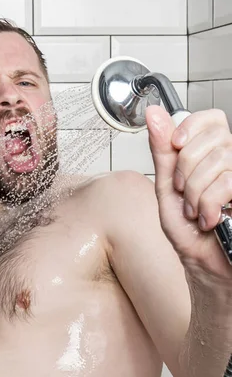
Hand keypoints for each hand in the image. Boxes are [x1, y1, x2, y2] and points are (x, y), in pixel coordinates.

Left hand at [146, 105, 231, 280]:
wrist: (202, 262)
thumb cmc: (187, 229)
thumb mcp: (166, 186)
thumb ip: (162, 150)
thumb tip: (153, 114)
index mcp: (209, 154)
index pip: (210, 118)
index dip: (191, 127)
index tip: (176, 146)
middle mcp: (230, 161)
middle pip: (211, 140)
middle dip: (187, 171)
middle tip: (184, 193)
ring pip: (218, 162)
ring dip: (196, 194)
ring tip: (196, 211)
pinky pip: (227, 183)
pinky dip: (209, 205)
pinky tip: (209, 218)